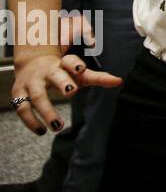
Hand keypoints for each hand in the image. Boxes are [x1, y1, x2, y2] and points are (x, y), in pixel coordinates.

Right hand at [10, 13, 120, 134]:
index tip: (81, 68)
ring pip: (38, 96)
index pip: (70, 60)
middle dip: (63, 83)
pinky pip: (23, 109)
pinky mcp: (19, 94)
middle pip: (55, 76)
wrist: (32, 64)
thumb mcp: (79, 73)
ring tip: (58, 126)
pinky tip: (41, 131)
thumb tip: (119, 81)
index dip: (75, 64)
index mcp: (64, 64)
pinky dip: (31, 121)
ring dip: (47, 111)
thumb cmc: (62, 71)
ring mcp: (32, 83)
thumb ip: (98, 77)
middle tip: (72, 91)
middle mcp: (48, 72)